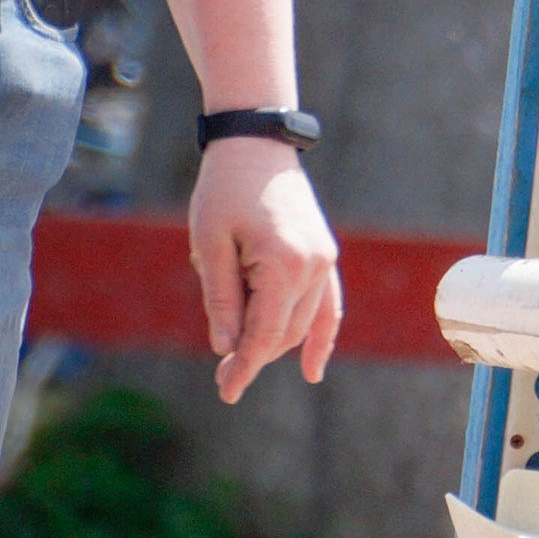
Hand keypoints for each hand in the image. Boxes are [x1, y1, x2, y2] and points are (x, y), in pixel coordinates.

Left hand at [189, 141, 341, 401]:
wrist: (256, 145)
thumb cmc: (224, 191)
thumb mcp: (210, 245)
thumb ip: (221, 300)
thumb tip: (229, 349)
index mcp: (283, 264)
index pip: (264, 334)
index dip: (244, 367)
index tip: (227, 392)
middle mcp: (313, 266)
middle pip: (284, 333)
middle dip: (253, 357)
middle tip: (221, 377)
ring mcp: (324, 260)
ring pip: (302, 323)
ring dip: (274, 344)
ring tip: (239, 358)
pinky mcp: (325, 255)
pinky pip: (329, 306)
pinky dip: (321, 337)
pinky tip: (312, 370)